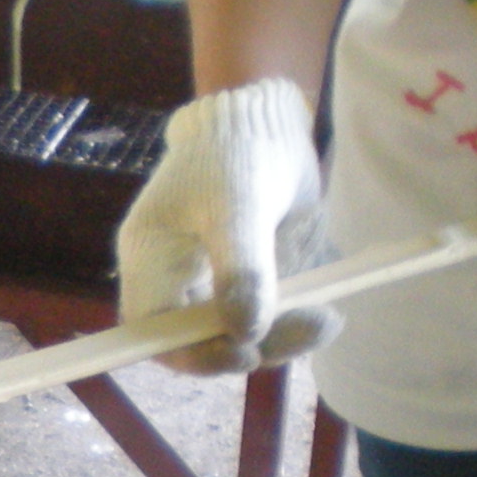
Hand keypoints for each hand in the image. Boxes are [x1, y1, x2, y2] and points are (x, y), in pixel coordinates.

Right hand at [118, 78, 340, 374]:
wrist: (265, 122)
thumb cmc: (235, 152)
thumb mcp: (238, 205)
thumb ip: (241, 269)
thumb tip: (246, 333)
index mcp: (150, 260)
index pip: (152, 329)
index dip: (190, 354)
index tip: (243, 353)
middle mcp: (174, 280)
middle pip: (198, 340)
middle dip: (253, 345)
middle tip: (308, 327)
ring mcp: (211, 283)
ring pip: (237, 335)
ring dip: (282, 337)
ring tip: (326, 320)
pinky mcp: (245, 283)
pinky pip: (264, 318)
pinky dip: (294, 322)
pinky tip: (326, 313)